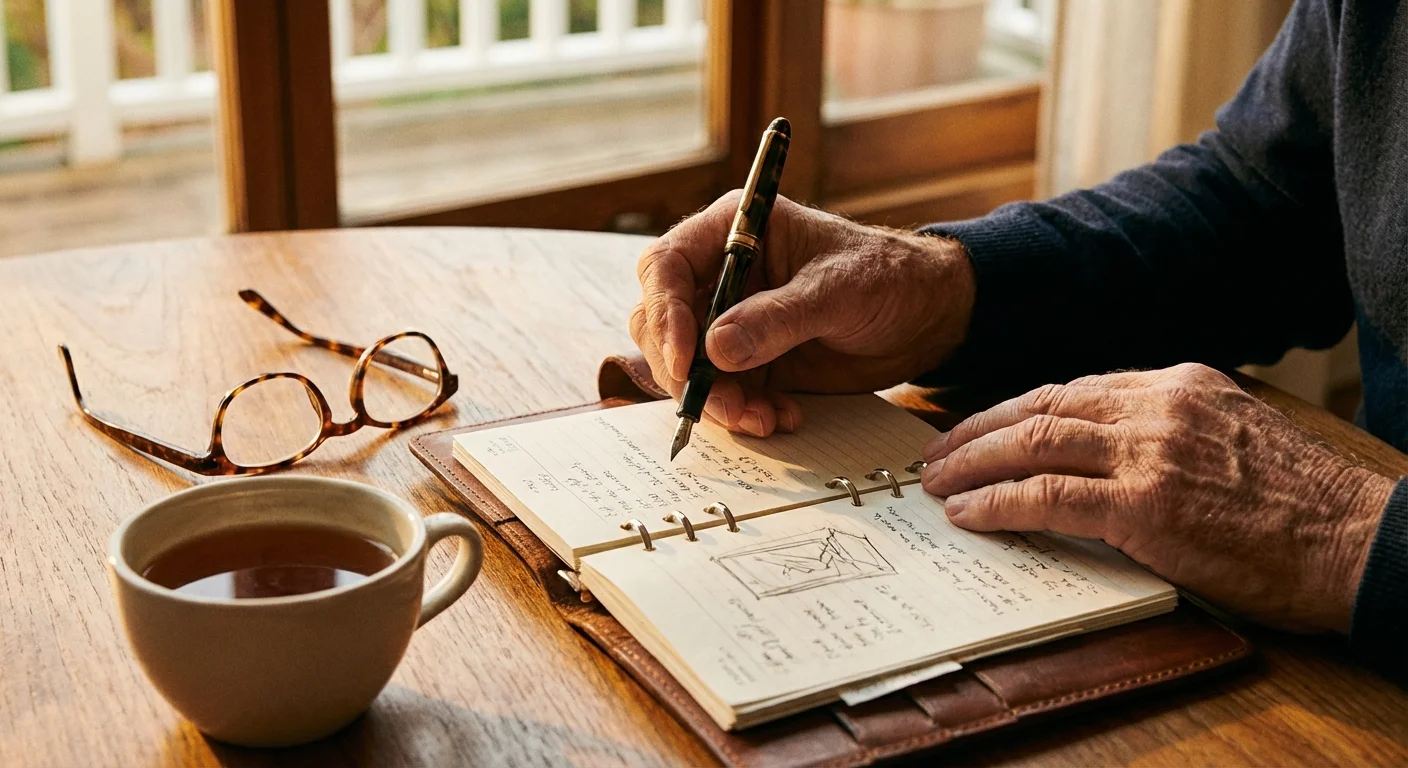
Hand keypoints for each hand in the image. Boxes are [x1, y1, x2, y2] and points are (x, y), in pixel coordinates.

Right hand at [630, 192, 973, 436]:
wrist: (928, 317)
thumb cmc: (888, 276)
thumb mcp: (837, 291)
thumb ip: (777, 318)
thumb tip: (714, 349)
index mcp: (733, 231)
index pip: (666, 267)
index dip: (664, 314)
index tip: (686, 360)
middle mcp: (721, 275)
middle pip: (660, 323)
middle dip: (685, 370)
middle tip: (724, 406)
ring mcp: (732, 321)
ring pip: (686, 366)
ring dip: (716, 400)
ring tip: (763, 419)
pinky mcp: (750, 362)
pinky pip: (722, 392)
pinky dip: (742, 413)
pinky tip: (782, 417)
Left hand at [920, 363, 1394, 632]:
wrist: (1360, 542)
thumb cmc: (1302, 506)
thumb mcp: (1233, 437)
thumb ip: (1168, 431)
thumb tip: (1102, 454)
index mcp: (1178, 383)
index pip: (1073, 389)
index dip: (1015, 409)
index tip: (980, 426)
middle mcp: (1157, 405)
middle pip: (1040, 407)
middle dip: (977, 430)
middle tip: (936, 453)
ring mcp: (1149, 452)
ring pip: (1032, 444)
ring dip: (971, 463)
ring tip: (936, 482)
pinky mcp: (1145, 506)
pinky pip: (1046, 496)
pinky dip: (997, 503)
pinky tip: (968, 513)